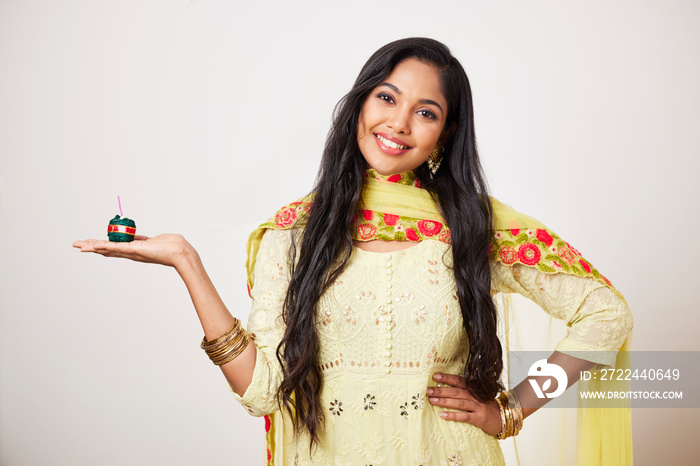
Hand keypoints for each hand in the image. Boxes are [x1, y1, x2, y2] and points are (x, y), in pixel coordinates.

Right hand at [73, 234, 195, 268]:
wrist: (181, 253)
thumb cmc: (174, 246)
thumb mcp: (158, 240)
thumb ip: (150, 240)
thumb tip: (150, 238)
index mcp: (136, 249)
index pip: (115, 246)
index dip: (102, 245)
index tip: (90, 243)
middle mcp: (131, 252)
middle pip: (107, 249)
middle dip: (91, 247)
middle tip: (76, 245)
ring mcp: (132, 252)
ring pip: (107, 249)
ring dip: (92, 247)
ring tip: (79, 246)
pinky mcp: (134, 250)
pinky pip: (115, 247)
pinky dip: (103, 246)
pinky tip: (92, 246)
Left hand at [427, 373, 501, 436]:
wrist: (504, 417)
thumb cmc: (486, 406)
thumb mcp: (478, 395)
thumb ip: (466, 390)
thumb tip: (446, 386)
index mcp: (474, 389)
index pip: (459, 381)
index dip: (447, 378)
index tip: (435, 376)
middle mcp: (476, 396)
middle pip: (456, 391)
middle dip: (441, 390)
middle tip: (428, 390)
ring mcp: (478, 407)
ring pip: (459, 403)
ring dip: (444, 401)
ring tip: (432, 400)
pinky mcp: (480, 418)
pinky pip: (465, 416)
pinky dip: (453, 415)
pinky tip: (442, 415)